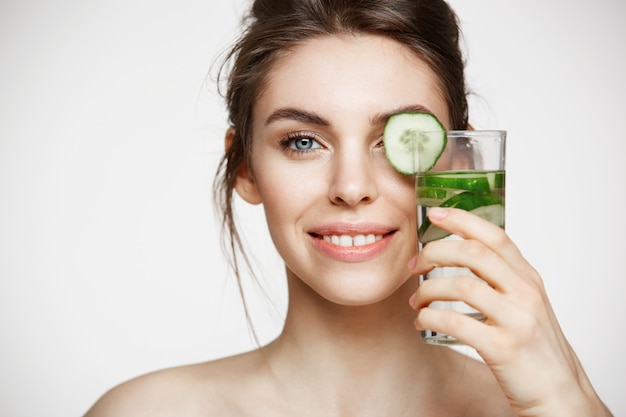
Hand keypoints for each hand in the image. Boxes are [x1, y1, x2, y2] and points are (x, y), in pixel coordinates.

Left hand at [408, 207, 610, 416]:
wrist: (558, 392)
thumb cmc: (535, 347)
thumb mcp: (526, 303)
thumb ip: (502, 278)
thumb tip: (461, 253)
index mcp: (528, 278)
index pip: (495, 237)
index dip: (462, 221)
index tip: (435, 214)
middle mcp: (525, 293)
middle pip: (473, 254)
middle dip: (435, 253)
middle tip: (414, 265)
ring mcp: (516, 319)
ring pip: (461, 286)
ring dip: (428, 290)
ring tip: (417, 301)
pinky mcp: (503, 347)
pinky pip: (455, 323)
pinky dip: (430, 318)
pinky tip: (423, 321)